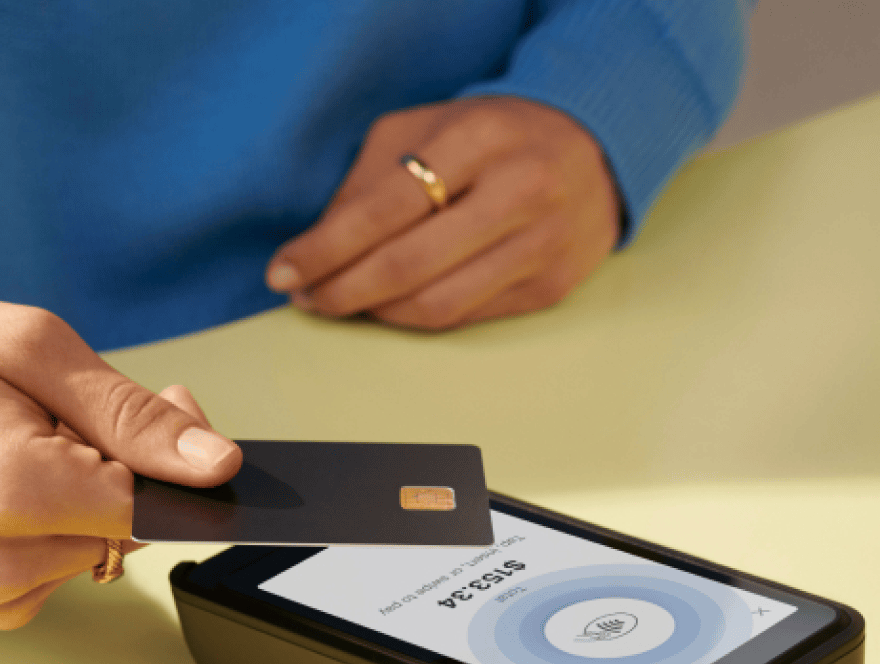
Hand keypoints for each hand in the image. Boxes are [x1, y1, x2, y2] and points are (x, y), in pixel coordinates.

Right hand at [0, 294, 241, 628]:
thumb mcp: (32, 346)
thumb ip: (131, 414)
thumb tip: (215, 464)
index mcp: (6, 490)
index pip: (150, 504)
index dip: (175, 459)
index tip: (171, 416)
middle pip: (134, 530)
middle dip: (134, 469)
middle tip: (81, 410)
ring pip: (106, 551)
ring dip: (96, 496)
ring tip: (37, 438)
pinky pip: (68, 572)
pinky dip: (63, 527)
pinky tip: (22, 483)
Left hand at [265, 97, 619, 329]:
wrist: (595, 148)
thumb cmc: (495, 136)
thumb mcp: (427, 129)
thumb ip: (369, 181)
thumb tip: (318, 247)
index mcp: (479, 138)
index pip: (383, 209)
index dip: (324, 249)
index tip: (284, 271)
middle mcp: (518, 192)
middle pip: (405, 266)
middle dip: (340, 291)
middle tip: (306, 297)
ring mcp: (541, 244)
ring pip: (434, 304)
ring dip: (374, 313)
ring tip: (342, 302)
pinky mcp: (550, 286)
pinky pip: (464, 317)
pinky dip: (415, 318)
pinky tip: (390, 306)